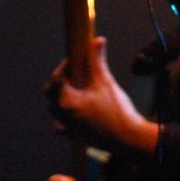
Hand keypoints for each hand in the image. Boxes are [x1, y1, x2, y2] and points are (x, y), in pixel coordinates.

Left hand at [45, 36, 157, 155]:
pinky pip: (63, 124)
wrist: (128, 139)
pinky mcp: (75, 135)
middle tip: (73, 71)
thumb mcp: (105, 82)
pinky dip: (66, 115)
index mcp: (66, 102)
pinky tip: (77, 109)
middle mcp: (62, 116)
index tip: (74, 59)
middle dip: (60, 80)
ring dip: (61, 96)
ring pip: (56, 109)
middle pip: (51, 94)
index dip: (63, 66)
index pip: (56, 79)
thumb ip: (97, 61)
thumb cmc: (117, 111)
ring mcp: (68, 128)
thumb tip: (97, 41)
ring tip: (77, 87)